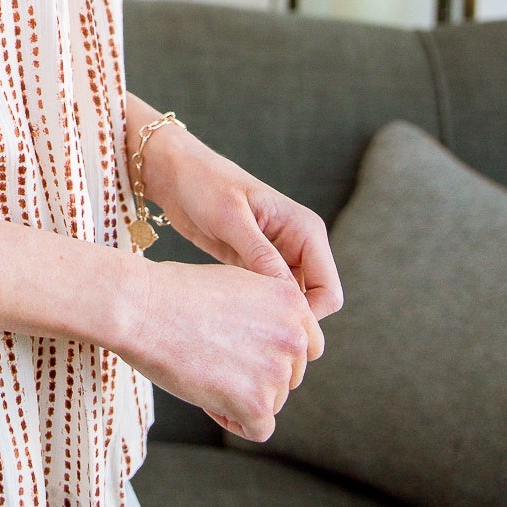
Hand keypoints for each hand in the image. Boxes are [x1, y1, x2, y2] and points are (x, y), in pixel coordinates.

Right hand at [118, 255, 323, 441]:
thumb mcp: (237, 284)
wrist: (140, 307)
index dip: (272, 351)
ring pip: (271, 402)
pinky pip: (257, 429)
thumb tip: (275, 344)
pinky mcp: (256, 403)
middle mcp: (294, 336)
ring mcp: (276, 371)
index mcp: (292, 302)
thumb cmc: (174, 292)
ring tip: (203, 371)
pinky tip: (206, 397)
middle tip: (214, 360)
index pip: (305, 346)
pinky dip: (232, 420)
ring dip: (240, 397)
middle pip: (287, 377)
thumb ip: (268, 313)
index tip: (241, 348)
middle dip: (255, 376)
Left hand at [140, 127, 343, 323]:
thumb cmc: (206, 184)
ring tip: (236, 321)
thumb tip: (286, 295)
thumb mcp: (231, 218)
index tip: (270, 326)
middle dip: (288, 320)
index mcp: (306, 231)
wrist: (178, 176)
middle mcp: (299, 247)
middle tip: (251, 330)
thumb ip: (260, 254)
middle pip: (313, 303)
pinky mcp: (257, 267)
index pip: (328, 290)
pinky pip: (266, 299)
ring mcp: (279, 259)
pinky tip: (229, 311)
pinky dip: (253, 308)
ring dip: (269, 316)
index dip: (308, 315)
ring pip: (289, 304)